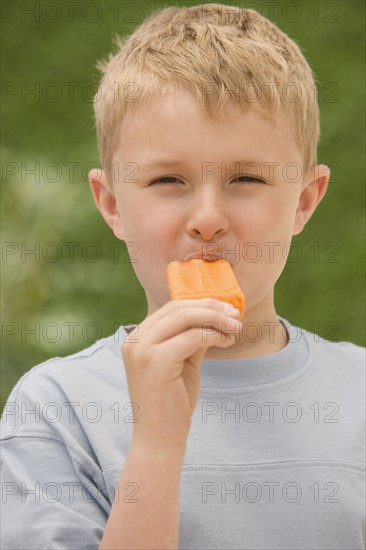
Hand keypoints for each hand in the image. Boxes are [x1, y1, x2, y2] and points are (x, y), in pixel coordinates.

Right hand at [121, 299, 240, 451]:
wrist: (159, 439)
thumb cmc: (172, 402)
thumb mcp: (183, 361)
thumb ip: (192, 337)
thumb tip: (217, 315)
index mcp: (137, 338)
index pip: (171, 308)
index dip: (201, 304)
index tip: (226, 309)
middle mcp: (135, 340)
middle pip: (178, 308)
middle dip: (211, 308)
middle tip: (235, 316)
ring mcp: (142, 349)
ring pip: (185, 318)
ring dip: (216, 319)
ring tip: (235, 328)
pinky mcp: (156, 361)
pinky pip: (192, 336)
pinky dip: (214, 335)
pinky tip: (227, 341)